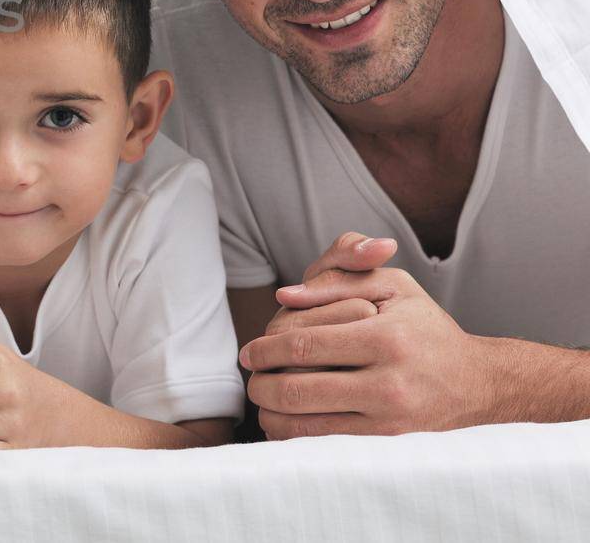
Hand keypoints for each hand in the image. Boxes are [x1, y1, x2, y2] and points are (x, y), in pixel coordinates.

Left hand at [241, 232, 489, 436]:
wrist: (479, 383)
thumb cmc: (426, 328)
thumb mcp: (392, 286)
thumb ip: (337, 279)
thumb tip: (285, 295)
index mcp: (385, 338)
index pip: (303, 346)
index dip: (264, 350)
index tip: (248, 352)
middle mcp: (389, 383)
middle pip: (297, 390)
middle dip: (260, 386)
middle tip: (250, 379)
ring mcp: (390, 422)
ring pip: (306, 427)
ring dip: (271, 415)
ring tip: (263, 401)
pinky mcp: (390, 447)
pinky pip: (327, 448)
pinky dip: (296, 439)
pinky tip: (286, 423)